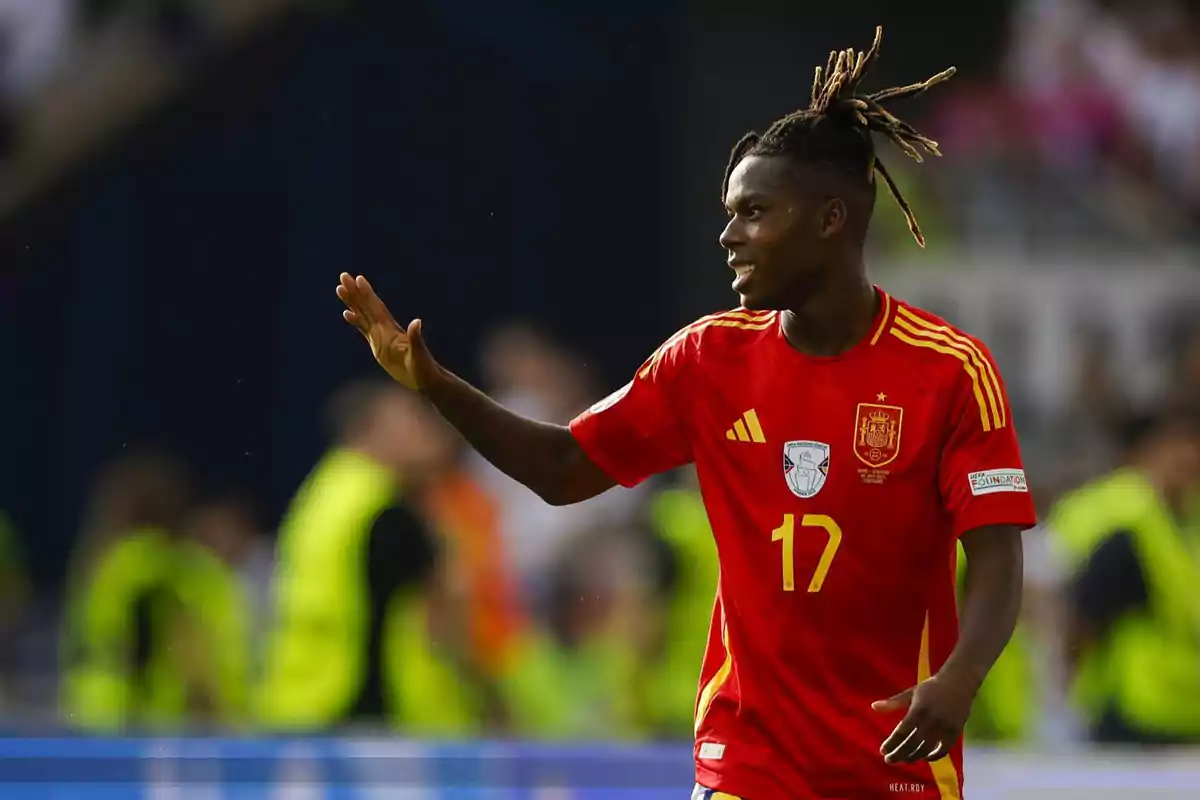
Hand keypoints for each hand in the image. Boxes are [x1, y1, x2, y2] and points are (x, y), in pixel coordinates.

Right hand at [336, 272, 438, 390]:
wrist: (425, 379)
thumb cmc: (424, 368)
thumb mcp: (419, 354)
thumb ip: (416, 338)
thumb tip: (417, 322)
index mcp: (391, 330)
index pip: (376, 308)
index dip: (368, 294)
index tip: (358, 279)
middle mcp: (385, 330)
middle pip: (366, 307)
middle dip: (355, 292)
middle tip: (343, 276)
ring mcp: (381, 336)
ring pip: (363, 315)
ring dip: (352, 302)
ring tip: (340, 289)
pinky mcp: (378, 346)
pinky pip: (364, 329)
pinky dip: (356, 320)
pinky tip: (347, 314)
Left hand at [872, 673, 975, 763]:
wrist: (958, 683)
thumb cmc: (931, 688)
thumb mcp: (911, 692)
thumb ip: (893, 702)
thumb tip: (873, 707)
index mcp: (918, 710)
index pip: (901, 732)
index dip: (891, 743)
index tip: (882, 751)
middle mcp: (930, 721)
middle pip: (911, 744)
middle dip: (898, 754)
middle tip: (888, 760)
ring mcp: (944, 728)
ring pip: (926, 749)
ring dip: (913, 757)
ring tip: (903, 760)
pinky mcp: (955, 733)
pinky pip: (943, 751)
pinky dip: (933, 757)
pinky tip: (923, 757)